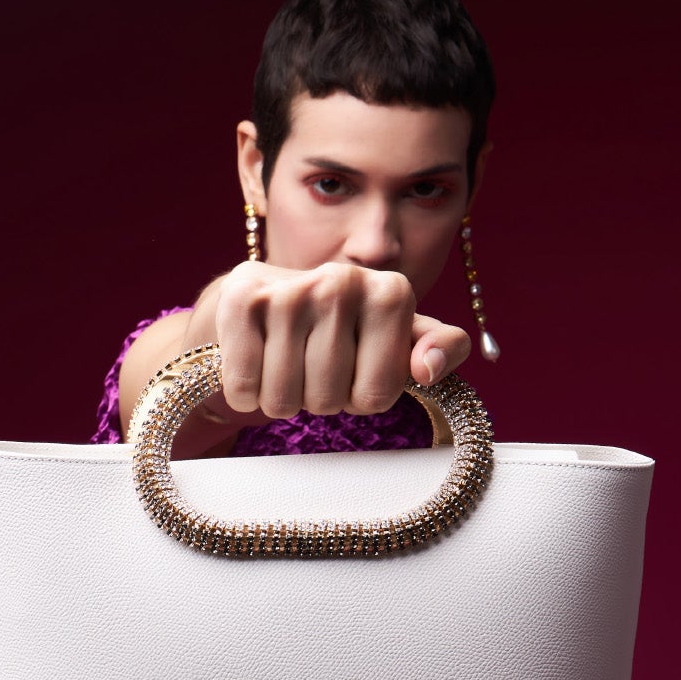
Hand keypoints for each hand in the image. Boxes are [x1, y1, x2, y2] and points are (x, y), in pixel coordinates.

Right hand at [211, 260, 470, 419]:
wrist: (260, 302)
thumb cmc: (339, 330)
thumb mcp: (398, 339)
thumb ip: (440, 348)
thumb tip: (427, 369)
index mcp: (392, 292)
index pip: (378, 395)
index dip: (362, 397)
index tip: (355, 371)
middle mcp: (344, 280)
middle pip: (329, 399)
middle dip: (320, 399)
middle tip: (314, 370)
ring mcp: (290, 287)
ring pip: (284, 397)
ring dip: (281, 398)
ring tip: (285, 366)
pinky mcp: (240, 297)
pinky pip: (245, 385)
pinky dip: (245, 392)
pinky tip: (254, 365)